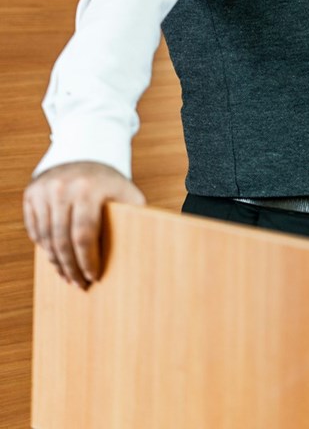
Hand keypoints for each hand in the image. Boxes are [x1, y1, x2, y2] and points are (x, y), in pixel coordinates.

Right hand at [23, 162, 144, 288]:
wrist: (87, 153)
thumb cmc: (111, 183)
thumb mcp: (127, 194)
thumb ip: (134, 217)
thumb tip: (147, 249)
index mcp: (89, 188)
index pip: (84, 235)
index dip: (87, 261)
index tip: (93, 278)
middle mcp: (63, 187)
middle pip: (62, 240)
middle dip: (70, 268)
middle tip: (77, 284)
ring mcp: (45, 189)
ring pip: (46, 238)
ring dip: (56, 262)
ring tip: (66, 275)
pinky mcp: (32, 192)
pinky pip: (34, 229)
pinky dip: (43, 247)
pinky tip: (55, 257)